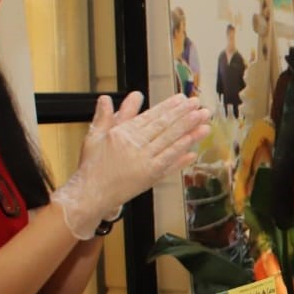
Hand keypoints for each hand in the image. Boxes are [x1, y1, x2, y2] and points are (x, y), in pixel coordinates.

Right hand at [53, 93, 210, 238]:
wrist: (89, 195)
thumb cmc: (92, 166)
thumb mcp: (94, 137)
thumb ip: (104, 117)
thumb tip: (106, 98)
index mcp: (124, 134)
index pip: (151, 117)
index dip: (169, 107)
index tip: (183, 99)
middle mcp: (137, 147)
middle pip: (165, 128)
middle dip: (185, 116)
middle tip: (201, 107)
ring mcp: (145, 163)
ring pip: (171, 145)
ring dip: (189, 134)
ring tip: (204, 124)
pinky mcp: (150, 178)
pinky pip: (169, 165)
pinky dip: (181, 159)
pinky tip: (194, 152)